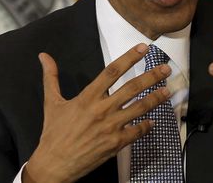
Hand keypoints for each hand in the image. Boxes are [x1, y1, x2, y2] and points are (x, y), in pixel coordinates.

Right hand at [23, 44, 170, 182]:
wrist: (53, 165)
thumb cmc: (53, 133)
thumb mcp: (51, 102)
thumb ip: (51, 77)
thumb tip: (43, 56)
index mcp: (87, 97)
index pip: (112, 71)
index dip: (129, 58)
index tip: (143, 48)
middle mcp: (102, 110)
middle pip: (132, 88)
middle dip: (151, 76)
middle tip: (166, 69)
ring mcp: (110, 127)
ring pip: (139, 108)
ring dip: (155, 99)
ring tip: (168, 91)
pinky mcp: (115, 144)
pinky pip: (136, 132)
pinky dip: (147, 126)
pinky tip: (153, 121)